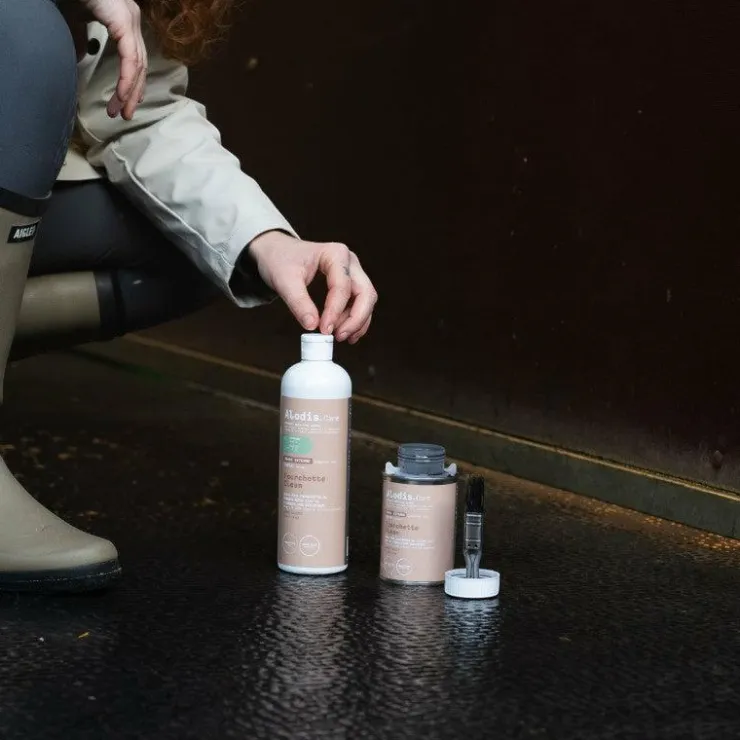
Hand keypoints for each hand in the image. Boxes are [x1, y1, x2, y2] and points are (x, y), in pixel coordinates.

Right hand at [79, 0, 146, 119]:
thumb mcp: (75, 18)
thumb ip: (80, 37)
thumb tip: (79, 57)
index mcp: (125, 21)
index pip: (135, 59)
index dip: (132, 83)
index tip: (126, 102)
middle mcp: (133, 21)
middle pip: (140, 66)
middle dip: (133, 93)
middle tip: (124, 114)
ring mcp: (131, 21)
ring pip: (137, 66)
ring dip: (129, 92)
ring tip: (120, 111)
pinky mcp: (124, 22)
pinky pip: (130, 59)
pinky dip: (127, 79)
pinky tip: (122, 96)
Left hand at [248, 232, 377, 343]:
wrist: (277, 252)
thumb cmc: (281, 259)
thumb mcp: (284, 280)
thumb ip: (298, 303)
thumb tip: (312, 325)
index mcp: (335, 254)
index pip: (343, 286)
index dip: (335, 311)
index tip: (324, 329)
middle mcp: (349, 262)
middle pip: (365, 293)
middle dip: (355, 318)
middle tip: (339, 335)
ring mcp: (352, 272)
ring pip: (366, 300)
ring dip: (357, 321)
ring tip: (339, 336)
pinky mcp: (350, 284)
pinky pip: (360, 304)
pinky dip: (355, 320)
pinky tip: (346, 333)